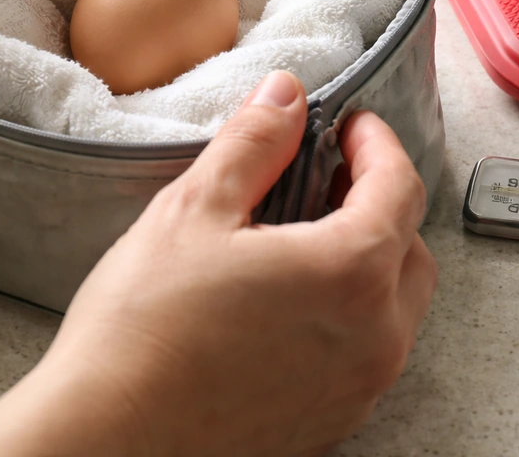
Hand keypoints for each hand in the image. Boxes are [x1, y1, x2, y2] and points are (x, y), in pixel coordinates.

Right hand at [0, 71, 436, 456]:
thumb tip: (286, 96)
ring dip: (370, 258)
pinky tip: (292, 301)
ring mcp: (359, 388)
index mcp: (351, 272)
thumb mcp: (194, 211)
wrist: (108, 441)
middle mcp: (376, 336)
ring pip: (397, 304)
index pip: (400, 186)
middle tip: (329, 176)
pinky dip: (352, 312)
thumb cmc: (144, 330)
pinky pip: (369, 351)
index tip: (349, 125)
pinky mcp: (334, 422)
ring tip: (307, 236)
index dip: (376, 143)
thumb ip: (254, 143)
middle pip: (410, 246)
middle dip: (380, 200)